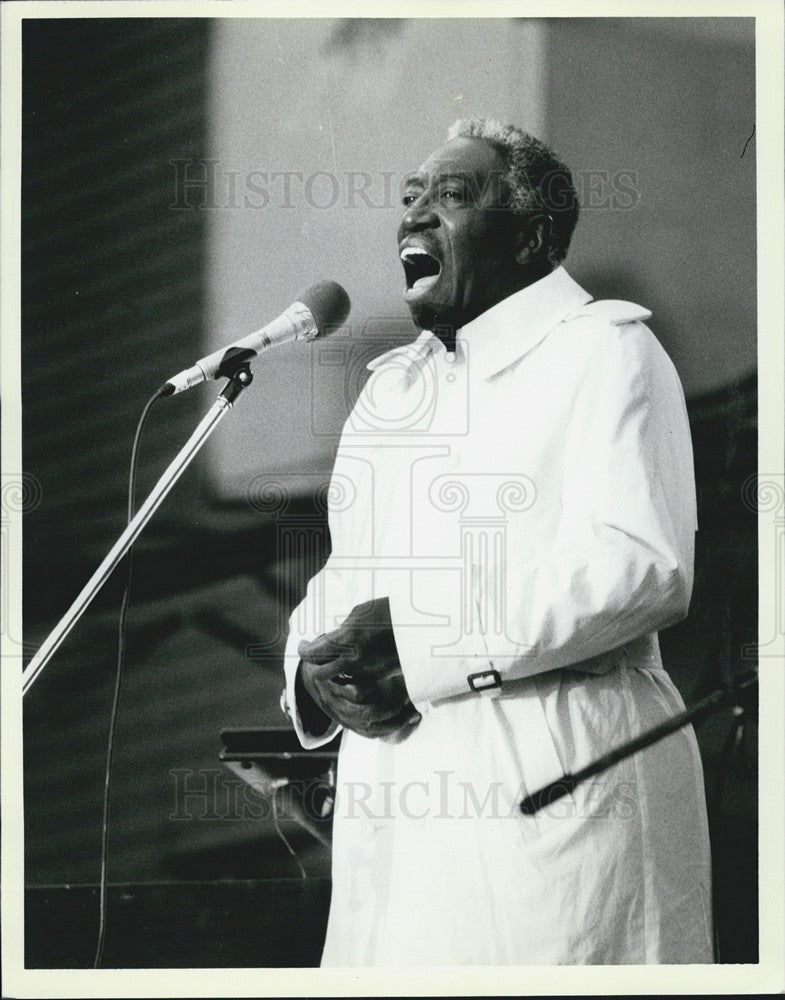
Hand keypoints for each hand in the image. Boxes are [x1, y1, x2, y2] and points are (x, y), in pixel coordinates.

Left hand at [297, 597, 420, 738]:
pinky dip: (346, 677)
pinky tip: (349, 665)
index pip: (312, 654)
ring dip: (329, 673)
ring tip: (330, 661)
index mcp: (346, 639)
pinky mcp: (376, 677)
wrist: (422, 626)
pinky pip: (353, 682)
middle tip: (312, 655)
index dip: (303, 650)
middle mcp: (353, 659)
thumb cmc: (389, 612)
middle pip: (319, 673)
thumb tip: (329, 639)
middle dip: (313, 665)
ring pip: (335, 681)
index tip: (302, 645)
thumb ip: (341, 629)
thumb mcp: (359, 613)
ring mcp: (365, 671)